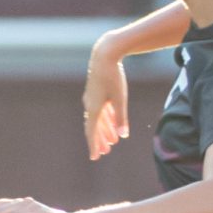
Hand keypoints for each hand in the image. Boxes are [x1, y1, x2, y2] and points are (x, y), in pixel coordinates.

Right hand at [82, 43, 131, 159]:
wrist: (104, 54)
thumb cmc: (113, 76)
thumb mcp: (120, 99)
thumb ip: (121, 118)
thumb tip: (123, 135)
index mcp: (93, 108)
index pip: (91, 132)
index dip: (93, 146)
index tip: (94, 157)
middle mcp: (90, 105)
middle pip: (93, 127)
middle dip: (99, 140)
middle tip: (104, 153)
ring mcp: (92, 98)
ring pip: (98, 119)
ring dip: (104, 130)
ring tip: (112, 141)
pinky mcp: (97, 92)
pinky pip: (101, 110)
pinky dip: (106, 119)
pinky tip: (113, 124)